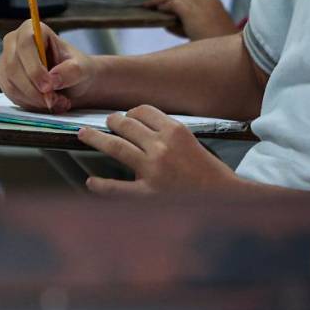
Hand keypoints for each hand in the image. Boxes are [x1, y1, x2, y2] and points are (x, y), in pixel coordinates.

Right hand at [0, 19, 97, 112]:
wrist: (73, 82)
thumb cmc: (76, 68)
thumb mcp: (81, 68)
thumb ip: (70, 71)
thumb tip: (52, 80)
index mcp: (33, 29)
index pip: (25, 44)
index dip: (34, 67)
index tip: (48, 87)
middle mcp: (14, 42)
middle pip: (13, 66)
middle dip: (33, 89)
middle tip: (54, 101)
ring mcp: (6, 61)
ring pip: (10, 83)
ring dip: (33, 99)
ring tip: (57, 103)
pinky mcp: (5, 79)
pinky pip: (11, 94)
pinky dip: (29, 103)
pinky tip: (47, 104)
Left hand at [77, 105, 238, 194]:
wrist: (225, 199)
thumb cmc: (210, 173)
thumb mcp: (192, 142)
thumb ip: (169, 134)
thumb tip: (143, 129)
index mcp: (175, 131)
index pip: (145, 111)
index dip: (132, 111)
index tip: (127, 115)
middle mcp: (161, 146)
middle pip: (127, 125)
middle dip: (113, 121)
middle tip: (105, 122)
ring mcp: (152, 170)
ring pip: (116, 147)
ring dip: (97, 139)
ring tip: (84, 134)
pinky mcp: (147, 194)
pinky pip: (117, 188)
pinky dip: (101, 185)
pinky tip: (91, 182)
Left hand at [137, 0, 236, 40]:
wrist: (236, 55)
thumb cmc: (220, 49)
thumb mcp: (204, 32)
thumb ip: (185, 24)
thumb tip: (166, 23)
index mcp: (212, 1)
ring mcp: (201, 3)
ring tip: (143, 0)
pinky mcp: (193, 11)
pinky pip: (172, 1)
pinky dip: (161, 4)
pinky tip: (153, 10)